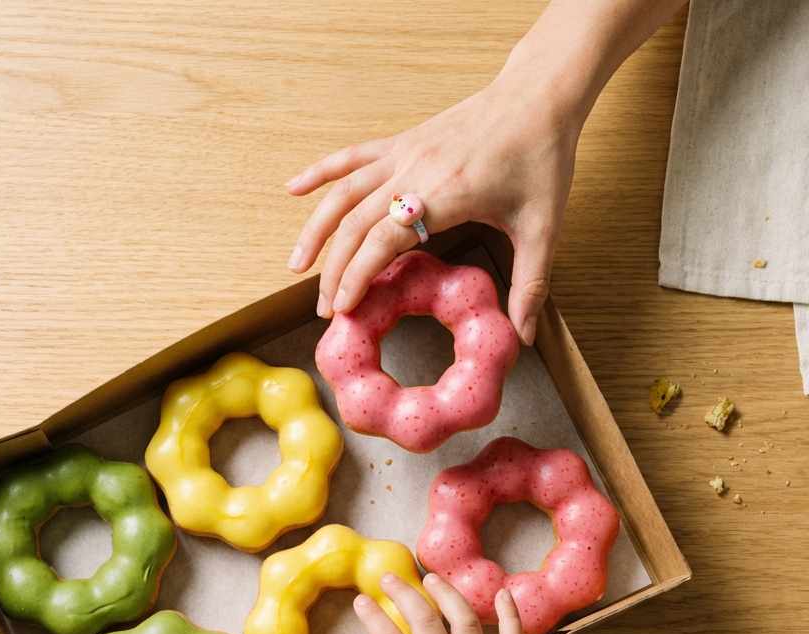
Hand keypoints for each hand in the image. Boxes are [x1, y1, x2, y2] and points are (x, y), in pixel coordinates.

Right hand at [285, 64, 582, 343]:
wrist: (538, 95)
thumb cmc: (541, 157)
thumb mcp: (543, 227)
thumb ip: (529, 285)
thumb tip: (521, 338)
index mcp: (445, 194)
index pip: (384, 240)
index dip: (357, 276)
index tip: (342, 309)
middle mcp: (414, 171)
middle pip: (355, 224)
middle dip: (334, 271)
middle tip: (324, 310)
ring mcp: (403, 153)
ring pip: (343, 192)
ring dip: (315, 230)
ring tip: (296, 266)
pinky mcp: (402, 142)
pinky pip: (351, 157)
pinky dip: (320, 172)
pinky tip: (292, 189)